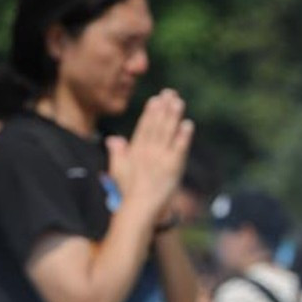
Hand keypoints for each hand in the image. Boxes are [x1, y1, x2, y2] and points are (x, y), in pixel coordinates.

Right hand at [107, 89, 192, 215]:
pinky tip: (188, 125)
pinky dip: (183, 136)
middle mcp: (148, 151)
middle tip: (170, 93)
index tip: (155, 99)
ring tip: (179, 102)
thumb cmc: (128, 193)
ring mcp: (161, 158)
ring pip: (168, 132)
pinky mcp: (173, 167)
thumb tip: (112, 138)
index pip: (144, 127)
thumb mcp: (118, 171)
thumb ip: (117, 153)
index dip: (150, 112)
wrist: (139, 208)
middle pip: (157, 125)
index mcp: (136, 151)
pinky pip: (179, 148)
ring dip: (174, 116)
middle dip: (164, 108)